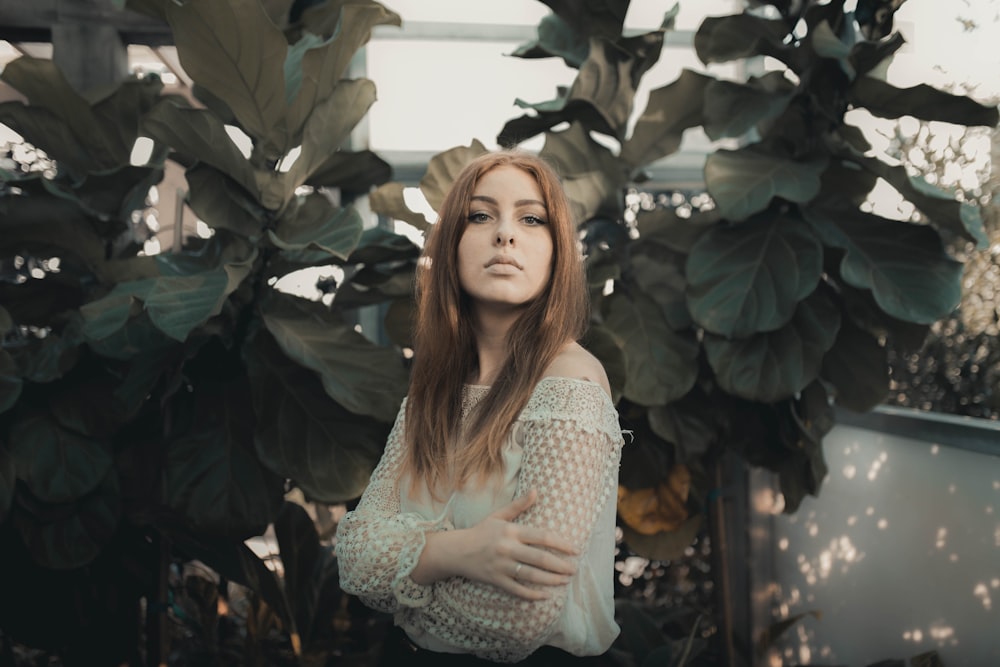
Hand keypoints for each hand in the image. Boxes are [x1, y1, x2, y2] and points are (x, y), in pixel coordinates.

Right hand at [453, 489, 577, 599]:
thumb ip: (518, 506)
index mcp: (511, 531)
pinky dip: (532, 595)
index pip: (542, 537)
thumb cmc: (480, 532)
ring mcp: (501, 566)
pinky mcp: (496, 580)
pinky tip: (545, 596)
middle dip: (560, 565)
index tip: (574, 550)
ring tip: (565, 581)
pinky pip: (517, 590)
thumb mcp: (498, 516)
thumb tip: (535, 491)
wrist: (456, 551)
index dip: (561, 544)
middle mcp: (507, 548)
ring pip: (532, 576)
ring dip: (551, 580)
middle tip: (573, 569)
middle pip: (540, 558)